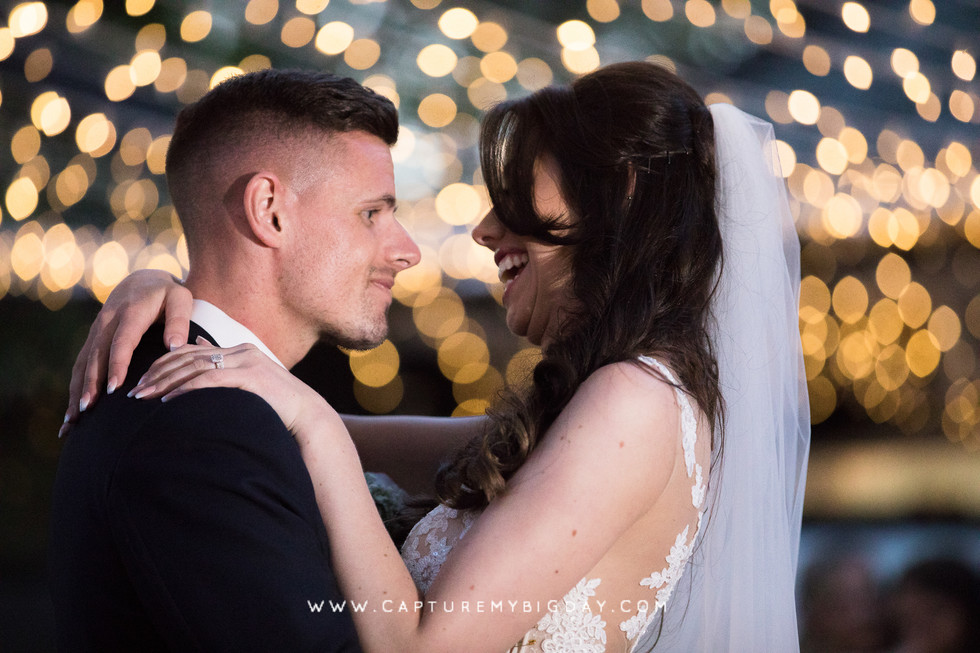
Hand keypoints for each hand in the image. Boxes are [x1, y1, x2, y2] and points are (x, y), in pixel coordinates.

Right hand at [61, 270, 191, 436]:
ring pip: (84, 361)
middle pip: (96, 355)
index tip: (113, 388)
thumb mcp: (180, 299)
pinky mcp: (93, 338)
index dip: (116, 365)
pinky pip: (82, 363)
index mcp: (131, 312)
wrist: (143, 279)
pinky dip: (76, 385)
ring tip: (74, 418)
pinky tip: (73, 409)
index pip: (122, 341)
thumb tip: (174, 346)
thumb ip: (179, 321)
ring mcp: (97, 329)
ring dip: (77, 389)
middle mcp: (108, 321)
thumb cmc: (168, 293)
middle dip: (90, 383)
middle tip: (87, 409)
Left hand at [129, 338, 336, 435]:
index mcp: (239, 351)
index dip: (164, 364)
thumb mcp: (250, 385)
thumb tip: (198, 348)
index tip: (142, 381)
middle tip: (134, 390)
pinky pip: (210, 380)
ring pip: (195, 367)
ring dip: (165, 382)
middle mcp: (241, 351)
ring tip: (143, 396)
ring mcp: (247, 362)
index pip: (191, 351)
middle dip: (157, 374)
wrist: (308, 417)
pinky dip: (186, 389)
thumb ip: (225, 368)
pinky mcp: (250, 377)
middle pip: (188, 357)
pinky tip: (168, 400)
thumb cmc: (279, 407)